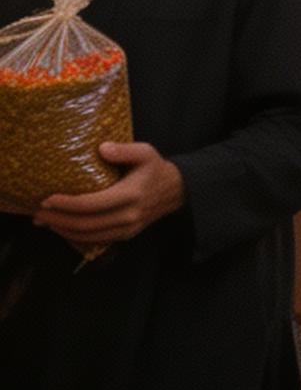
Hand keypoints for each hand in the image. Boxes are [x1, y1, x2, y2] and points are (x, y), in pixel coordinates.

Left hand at [35, 139, 184, 246]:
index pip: (92, 204)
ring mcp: (125, 230)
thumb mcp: (146, 152)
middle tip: (37, 213)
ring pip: (86, 236)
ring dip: (62, 230)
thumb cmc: (155, 169)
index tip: (47, 199)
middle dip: (57, 220)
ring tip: (44, 222)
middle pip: (84, 224)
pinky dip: (74, 237)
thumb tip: (101, 148)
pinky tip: (62, 228)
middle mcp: (127, 216)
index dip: (67, 204)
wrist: (175, 191)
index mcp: (131, 195)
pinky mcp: (123, 237)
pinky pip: (93, 241)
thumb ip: (124, 150)